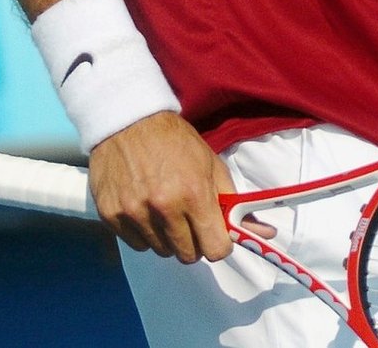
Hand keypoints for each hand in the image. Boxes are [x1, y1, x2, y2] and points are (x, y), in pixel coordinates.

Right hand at [89, 111, 235, 262]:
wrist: (130, 122)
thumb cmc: (175, 141)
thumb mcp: (211, 164)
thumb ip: (232, 202)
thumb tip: (265, 231)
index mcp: (194, 194)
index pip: (215, 249)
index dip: (219, 243)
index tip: (215, 234)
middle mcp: (164, 208)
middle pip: (188, 255)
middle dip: (194, 241)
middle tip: (189, 218)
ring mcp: (135, 214)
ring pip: (162, 251)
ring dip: (168, 237)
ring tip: (165, 209)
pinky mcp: (111, 216)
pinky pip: (137, 245)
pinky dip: (144, 233)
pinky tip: (145, 208)